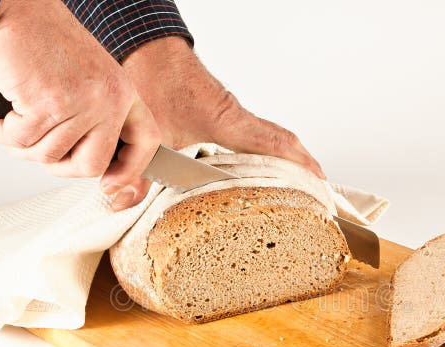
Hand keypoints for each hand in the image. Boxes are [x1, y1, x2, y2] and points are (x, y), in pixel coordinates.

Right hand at [0, 0, 160, 209]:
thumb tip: (90, 164)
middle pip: (92, 164)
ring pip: (51, 156)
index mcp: (122, 91)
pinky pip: (23, 142)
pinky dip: (2, 135)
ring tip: (9, 126)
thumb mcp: (85, 79)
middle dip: (59, 167)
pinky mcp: (48, 104)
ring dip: (21, 148)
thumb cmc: (39, 40)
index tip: (111, 184)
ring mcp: (81, 102)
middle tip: (38, 153)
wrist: (10, 9)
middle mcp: (108, 98)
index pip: (145, 141)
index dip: (130, 169)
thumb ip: (95, 117)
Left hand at [123, 37, 325, 178]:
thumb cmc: (151, 80)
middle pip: (280, 141)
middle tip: (316, 188)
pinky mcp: (217, 112)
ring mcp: (228, 113)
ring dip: (283, 157)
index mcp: (227, 121)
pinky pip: (250, 134)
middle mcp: (234, 116)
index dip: (298, 163)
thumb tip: (127, 198)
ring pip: (267, 137)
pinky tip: (252, 166)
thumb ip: (138, 171)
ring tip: (293, 182)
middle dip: (301, 164)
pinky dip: (262, 149)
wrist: (144, 49)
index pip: (274, 143)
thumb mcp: (146, 134)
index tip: (318, 179)